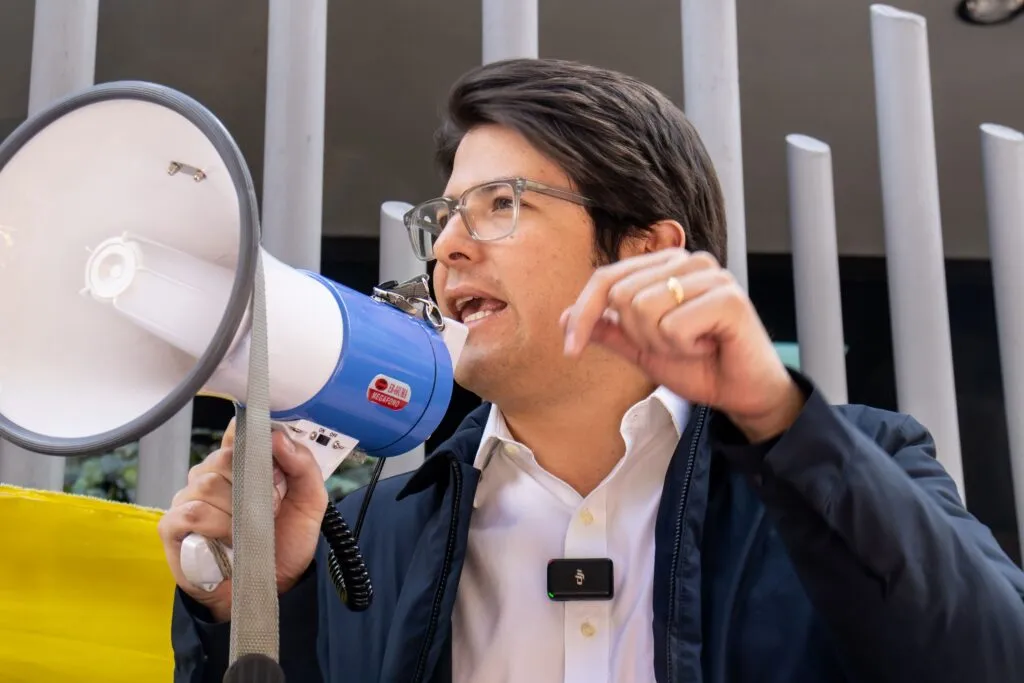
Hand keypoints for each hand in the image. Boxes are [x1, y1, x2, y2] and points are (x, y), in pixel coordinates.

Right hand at [157, 419, 327, 621]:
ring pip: (207, 484)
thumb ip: (303, 465)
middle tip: (268, 510)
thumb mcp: (310, 501)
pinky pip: (189, 512)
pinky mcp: (173, 527)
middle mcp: (210, 476)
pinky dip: (214, 526)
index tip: (271, 459)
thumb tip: (278, 437)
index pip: (238, 432)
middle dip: (252, 485)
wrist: (275, 587)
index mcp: (242, 464)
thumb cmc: (286, 542)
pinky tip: (228, 540)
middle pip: (222, 458)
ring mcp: (189, 500)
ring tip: (249, 531)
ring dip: (236, 511)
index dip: (253, 440)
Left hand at [561, 248, 804, 441]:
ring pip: (644, 309)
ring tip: (692, 345)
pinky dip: (684, 347)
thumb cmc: (698, 365)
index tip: (570, 350)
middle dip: (638, 335)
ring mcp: (710, 275)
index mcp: (665, 266)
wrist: (741, 393)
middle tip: (673, 345)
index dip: (582, 314)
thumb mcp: (641, 349)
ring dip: (662, 343)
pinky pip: (674, 325)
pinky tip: (708, 346)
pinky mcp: (728, 297)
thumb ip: (608, 329)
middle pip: (622, 295)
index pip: (606, 277)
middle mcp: (687, 261)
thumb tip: (563, 316)